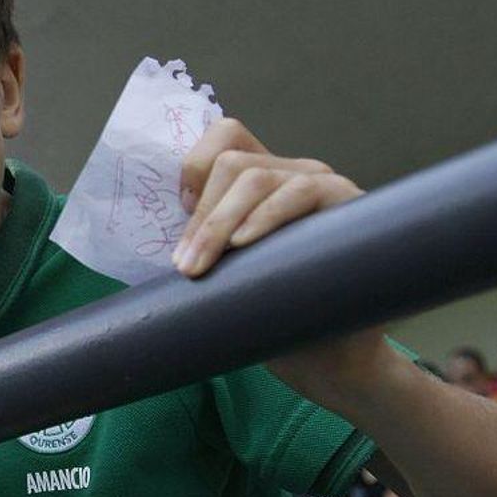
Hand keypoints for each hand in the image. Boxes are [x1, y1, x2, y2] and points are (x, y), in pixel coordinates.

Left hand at [177, 118, 388, 393]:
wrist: (331, 358)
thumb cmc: (273, 312)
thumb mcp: (227, 271)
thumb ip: (202, 246)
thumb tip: (148, 246)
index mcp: (260, 181)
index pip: (225, 138)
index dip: (193, 165)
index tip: (178, 209)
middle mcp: (290, 174)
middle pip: (231, 162)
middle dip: (200, 215)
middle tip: (184, 264)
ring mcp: (320, 184)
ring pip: (256, 177)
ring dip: (218, 222)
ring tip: (200, 265)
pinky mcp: (348, 202)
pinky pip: (302, 190)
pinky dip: (265, 215)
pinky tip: (244, 244)